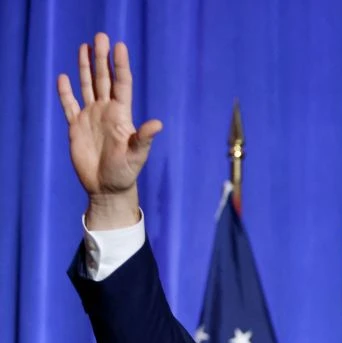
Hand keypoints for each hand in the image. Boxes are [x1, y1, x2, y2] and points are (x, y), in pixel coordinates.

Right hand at [56, 32, 161, 228]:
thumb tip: (158, 124)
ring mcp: (91, 118)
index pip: (121, 84)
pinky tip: (63, 77)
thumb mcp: (137, 155)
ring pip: (87, 87)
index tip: (120, 46)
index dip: (120, 65)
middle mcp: (107, 112)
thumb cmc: (126, 173)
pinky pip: (69, 105)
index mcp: (122, 115)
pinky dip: (65, 92)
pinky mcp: (76, 127)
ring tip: (84, 47)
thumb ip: (144, 138)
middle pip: (104, 79)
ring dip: (86, 68)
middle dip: (102, 58)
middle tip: (100, 36)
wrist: (107, 188)